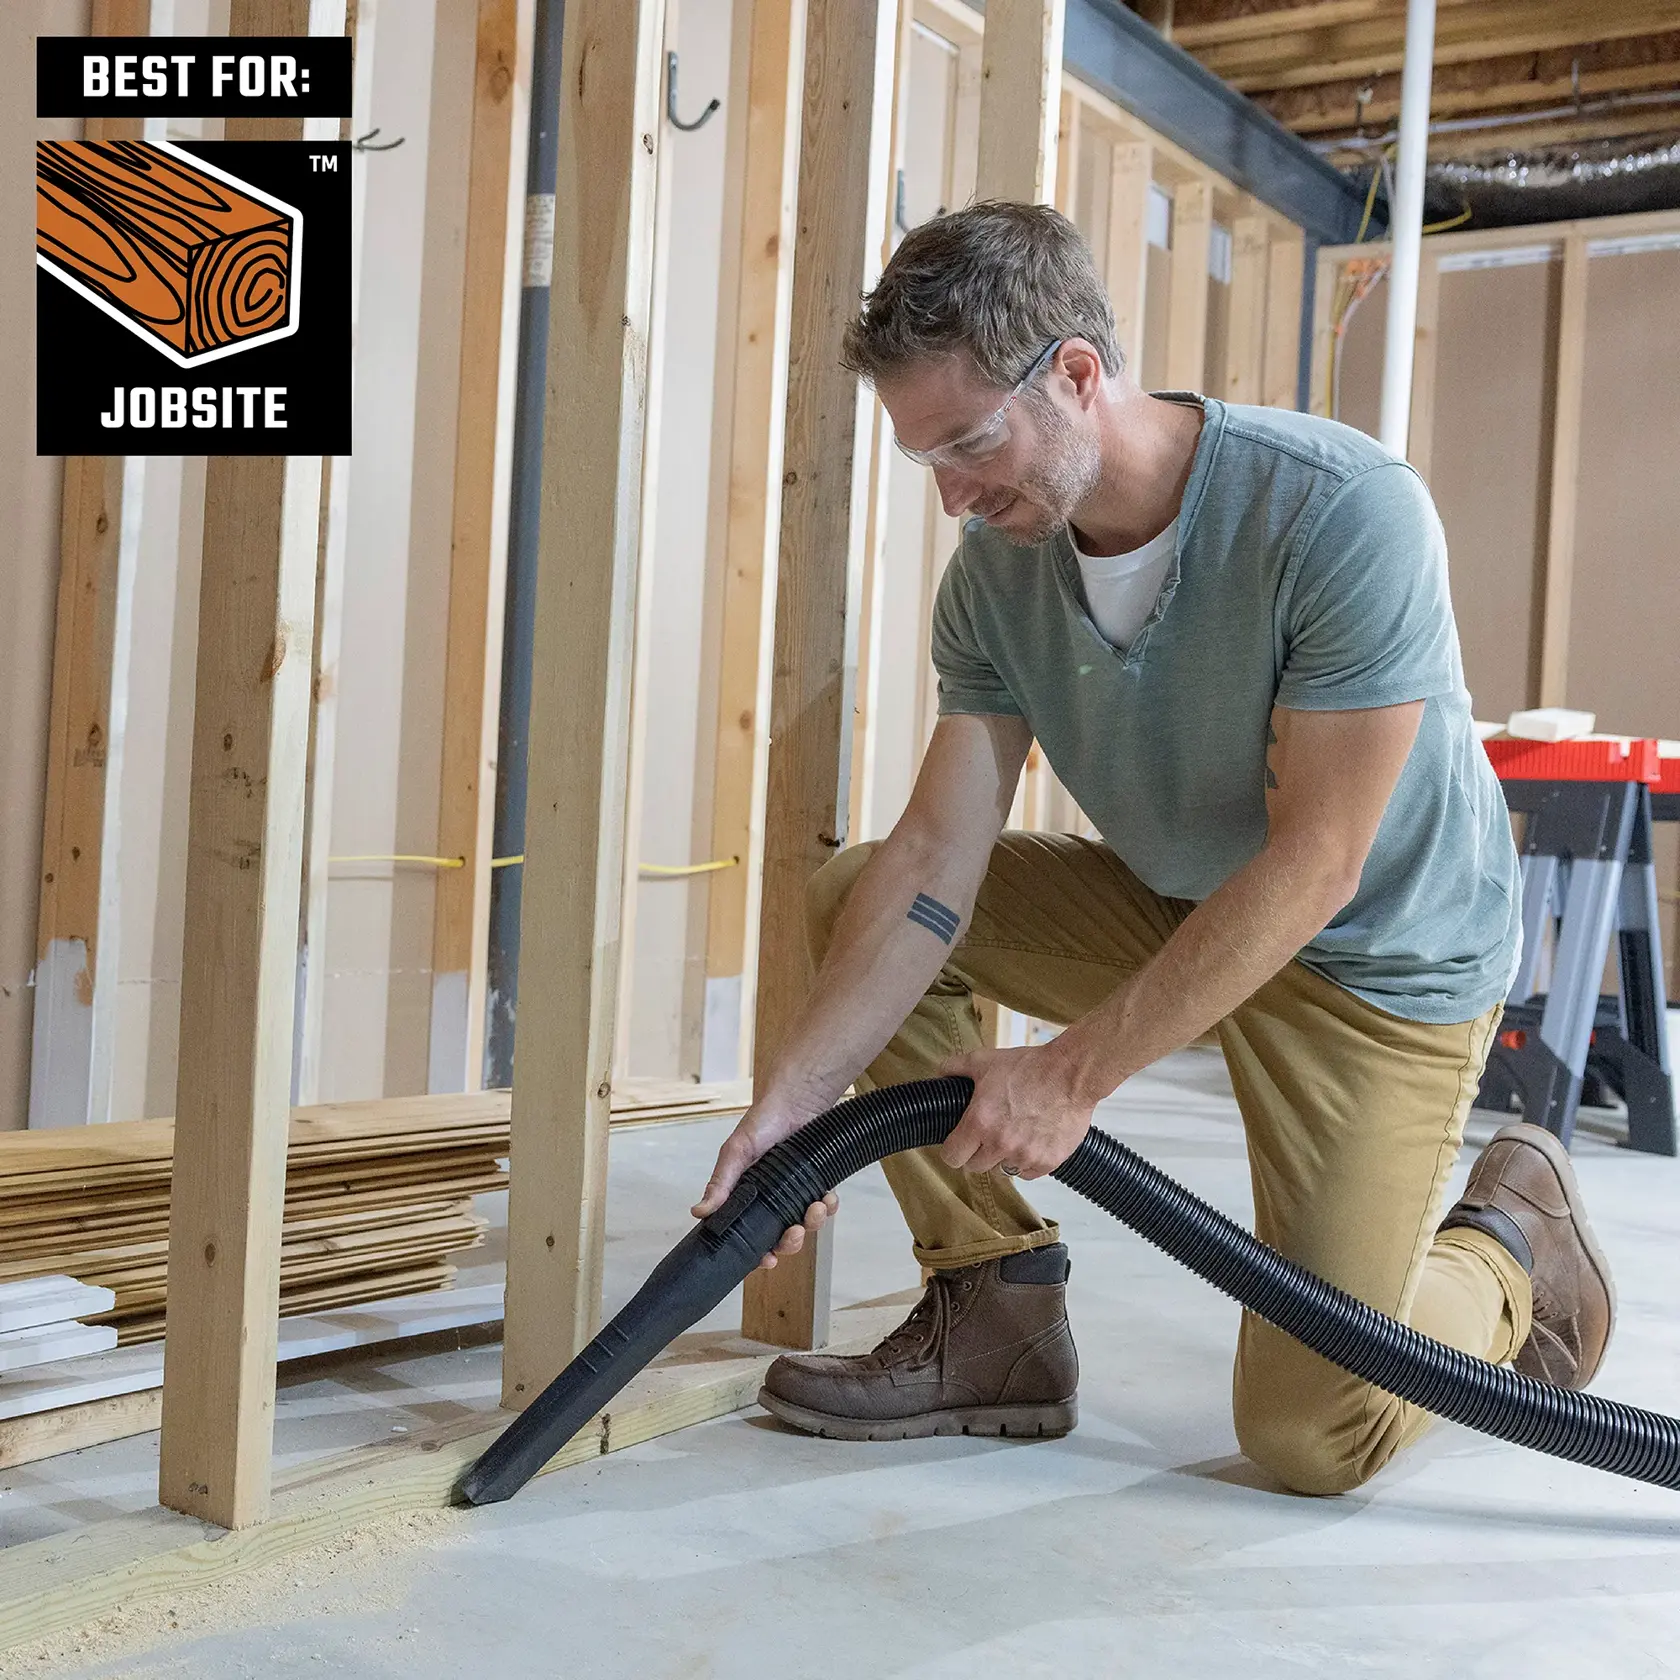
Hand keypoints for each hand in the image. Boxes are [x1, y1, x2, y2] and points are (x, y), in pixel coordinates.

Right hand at [692, 1094, 839, 1270]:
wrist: (797, 1101)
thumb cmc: (763, 1122)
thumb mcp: (736, 1152)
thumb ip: (720, 1183)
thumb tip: (699, 1212)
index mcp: (747, 1197)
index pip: (749, 1235)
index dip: (758, 1253)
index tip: (767, 1260)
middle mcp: (770, 1200)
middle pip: (780, 1239)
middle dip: (790, 1242)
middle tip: (795, 1232)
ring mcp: (794, 1194)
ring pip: (805, 1226)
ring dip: (812, 1222)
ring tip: (816, 1207)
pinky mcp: (815, 1185)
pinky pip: (825, 1207)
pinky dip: (828, 1206)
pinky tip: (827, 1197)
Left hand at [937, 1044, 1094, 1179]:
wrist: (1071, 1074)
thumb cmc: (1030, 1067)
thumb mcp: (985, 1060)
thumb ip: (956, 1067)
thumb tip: (941, 1073)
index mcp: (979, 1123)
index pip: (952, 1157)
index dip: (953, 1150)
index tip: (959, 1144)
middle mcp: (999, 1144)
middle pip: (975, 1167)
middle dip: (978, 1153)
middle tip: (988, 1135)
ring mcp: (1024, 1155)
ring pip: (1002, 1171)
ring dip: (1002, 1158)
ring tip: (1013, 1135)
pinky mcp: (1047, 1162)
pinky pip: (1026, 1173)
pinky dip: (1026, 1162)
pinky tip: (1031, 1141)